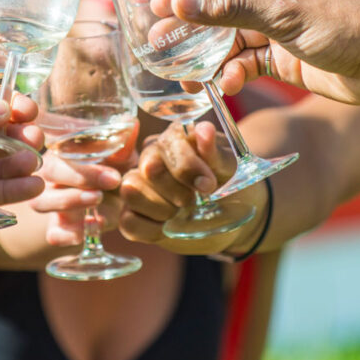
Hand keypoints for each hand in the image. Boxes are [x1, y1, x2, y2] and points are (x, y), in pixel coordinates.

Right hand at [30, 122, 138, 245]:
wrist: (113, 204)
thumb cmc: (112, 171)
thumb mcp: (120, 158)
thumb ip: (123, 145)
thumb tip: (132, 124)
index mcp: (61, 152)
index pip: (61, 148)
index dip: (83, 155)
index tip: (113, 171)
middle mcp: (49, 175)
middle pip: (50, 171)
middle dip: (80, 176)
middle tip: (112, 180)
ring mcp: (49, 202)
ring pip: (43, 201)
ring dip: (70, 200)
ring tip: (97, 200)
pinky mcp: (56, 228)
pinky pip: (53, 233)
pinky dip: (67, 234)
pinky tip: (87, 231)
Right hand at [118, 121, 261, 254]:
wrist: (231, 215)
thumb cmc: (231, 184)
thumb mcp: (232, 171)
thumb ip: (215, 153)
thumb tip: (203, 130)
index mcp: (175, 138)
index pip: (168, 145)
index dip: (187, 167)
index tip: (208, 186)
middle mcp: (151, 156)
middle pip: (149, 169)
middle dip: (176, 191)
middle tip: (193, 200)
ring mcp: (138, 184)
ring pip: (131, 191)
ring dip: (162, 209)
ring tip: (179, 212)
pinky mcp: (132, 212)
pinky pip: (128, 221)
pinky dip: (152, 229)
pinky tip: (168, 227)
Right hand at [150, 0, 359, 105]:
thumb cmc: (342, 26)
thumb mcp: (281, 15)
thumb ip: (228, 10)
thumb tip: (179, 1)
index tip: (156, 7)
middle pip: (217, 11)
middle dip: (189, 30)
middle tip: (159, 46)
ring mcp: (276, 30)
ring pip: (229, 42)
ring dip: (209, 59)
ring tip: (189, 78)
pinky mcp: (282, 59)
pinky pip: (246, 64)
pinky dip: (234, 74)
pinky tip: (228, 85)